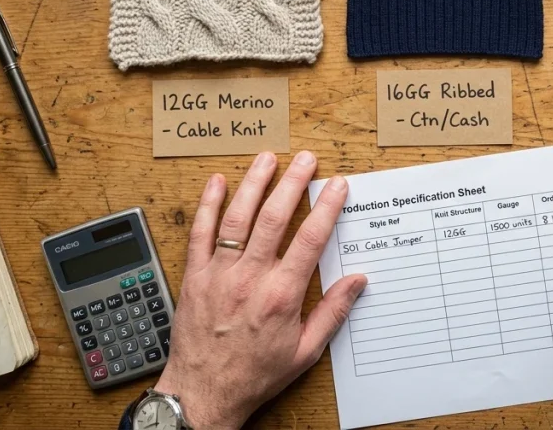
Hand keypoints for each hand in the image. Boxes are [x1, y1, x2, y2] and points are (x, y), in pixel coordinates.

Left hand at [153, 151, 366, 428]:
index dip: (326, 207)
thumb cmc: (255, 374)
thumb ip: (332, 312)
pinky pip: (200, 232)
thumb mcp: (305, 352)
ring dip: (254, 183)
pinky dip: (208, 205)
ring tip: (268, 158)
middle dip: (293, 183)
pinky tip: (218, 183)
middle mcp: (250, 278)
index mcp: (281, 295)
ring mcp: (219, 274)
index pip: (310, 238)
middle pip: (273, 217)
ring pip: (237, 217)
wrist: (205, 393)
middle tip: (306, 159)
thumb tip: (358, 281)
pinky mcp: (195, 276)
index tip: (337, 186)